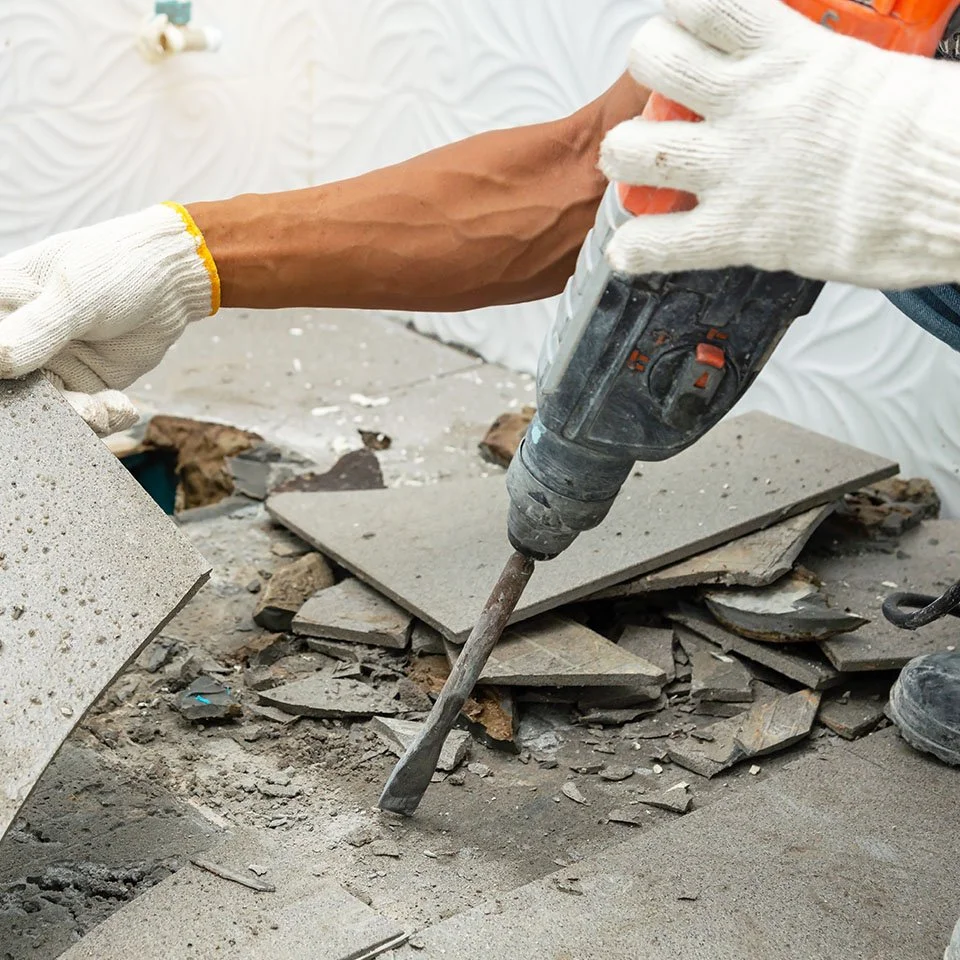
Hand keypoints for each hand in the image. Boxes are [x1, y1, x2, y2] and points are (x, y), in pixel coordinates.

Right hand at [0, 204, 218, 434]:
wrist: (171, 280)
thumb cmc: (117, 268)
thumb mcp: (77, 295)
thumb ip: (39, 327)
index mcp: (3, 305)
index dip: (5, 373)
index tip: (20, 386)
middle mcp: (23, 339)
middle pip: (14, 387)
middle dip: (42, 407)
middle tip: (78, 412)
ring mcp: (54, 364)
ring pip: (52, 406)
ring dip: (78, 417)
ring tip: (101, 414)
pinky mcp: (87, 383)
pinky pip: (88, 412)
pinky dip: (105, 417)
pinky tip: (123, 409)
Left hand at [600, 0, 959, 289]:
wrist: (947, 187)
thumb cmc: (932, 131)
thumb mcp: (877, 69)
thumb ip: (829, 67)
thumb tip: (830, 74)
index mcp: (789, 51)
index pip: (706, 4)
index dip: (681, 13)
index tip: (681, 24)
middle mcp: (749, 101)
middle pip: (655, 63)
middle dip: (647, 70)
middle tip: (658, 90)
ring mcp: (736, 165)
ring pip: (636, 148)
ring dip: (625, 154)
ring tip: (634, 162)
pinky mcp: (738, 228)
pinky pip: (660, 241)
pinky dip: (637, 248)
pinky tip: (631, 249)